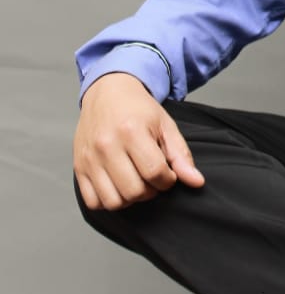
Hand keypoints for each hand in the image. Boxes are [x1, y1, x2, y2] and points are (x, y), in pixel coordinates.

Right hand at [73, 72, 203, 210]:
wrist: (108, 92)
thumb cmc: (138, 109)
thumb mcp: (165, 125)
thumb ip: (181, 155)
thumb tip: (197, 182)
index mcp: (131, 131)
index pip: (155, 172)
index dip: (167, 180)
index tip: (168, 173)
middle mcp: (107, 145)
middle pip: (134, 191)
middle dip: (150, 191)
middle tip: (152, 177)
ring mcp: (90, 158)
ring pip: (113, 201)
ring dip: (130, 199)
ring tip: (136, 182)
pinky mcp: (78, 167)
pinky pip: (93, 202)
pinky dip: (108, 201)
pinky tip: (118, 186)